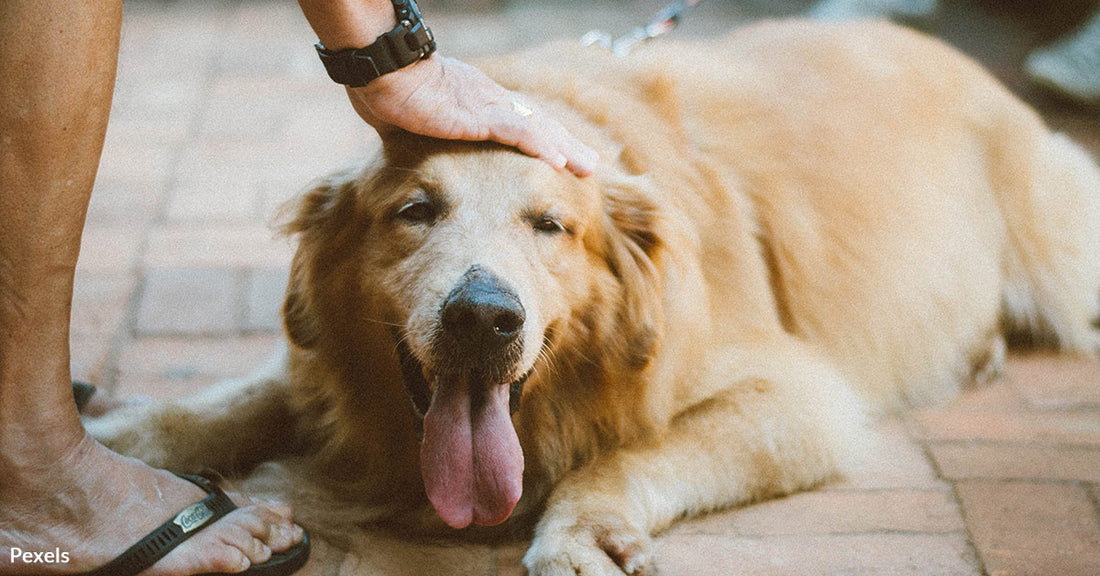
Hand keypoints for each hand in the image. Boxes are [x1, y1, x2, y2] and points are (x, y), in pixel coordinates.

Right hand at [345, 54, 598, 176]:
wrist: (381, 68)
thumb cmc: (385, 89)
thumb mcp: (407, 119)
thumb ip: (415, 132)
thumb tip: (401, 142)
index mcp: (476, 102)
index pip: (520, 122)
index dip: (543, 139)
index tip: (562, 156)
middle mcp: (489, 101)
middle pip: (538, 124)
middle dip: (566, 145)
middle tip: (590, 165)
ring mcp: (487, 107)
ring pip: (537, 129)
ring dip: (564, 149)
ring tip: (587, 169)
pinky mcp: (479, 115)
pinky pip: (517, 132)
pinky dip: (540, 146)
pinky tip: (558, 163)